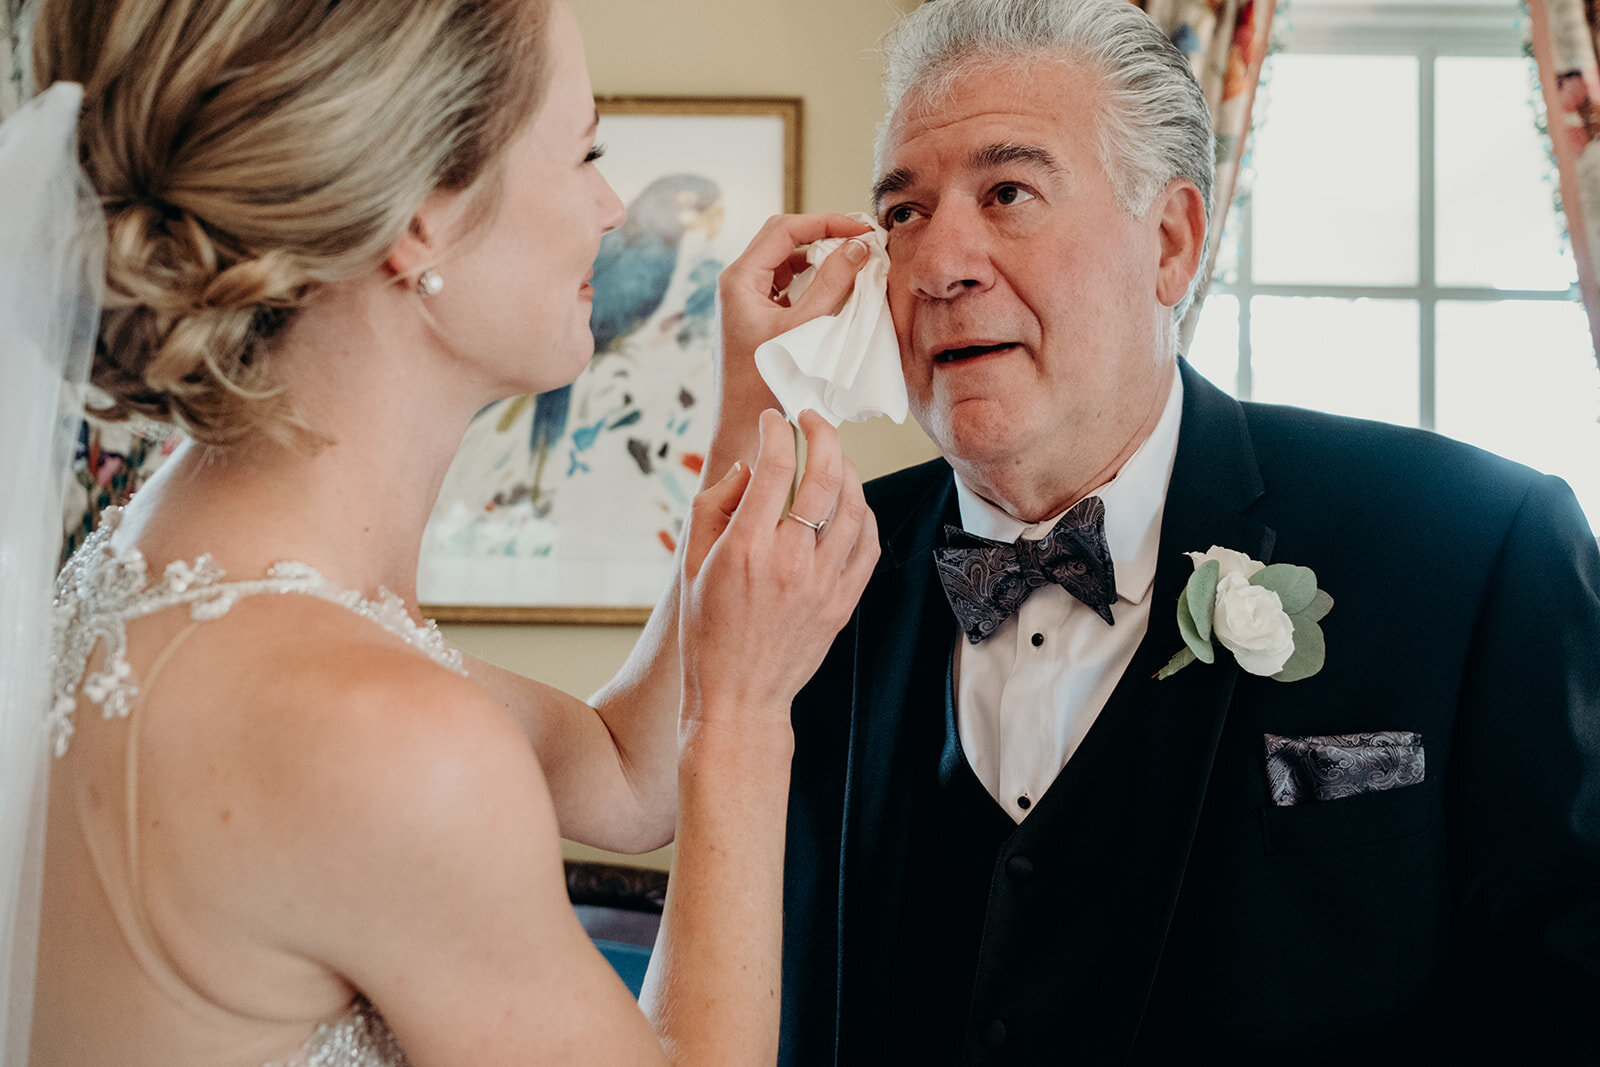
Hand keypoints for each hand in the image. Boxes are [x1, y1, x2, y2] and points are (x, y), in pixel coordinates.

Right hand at [679, 408, 878, 730]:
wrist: (738, 698)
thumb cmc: (707, 632)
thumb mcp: (691, 565)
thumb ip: (714, 507)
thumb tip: (750, 468)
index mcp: (745, 549)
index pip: (774, 466)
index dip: (777, 430)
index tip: (774, 419)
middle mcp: (789, 562)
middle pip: (824, 476)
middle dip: (822, 433)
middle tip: (812, 419)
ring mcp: (822, 584)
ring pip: (854, 506)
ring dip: (847, 469)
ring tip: (832, 456)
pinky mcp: (843, 603)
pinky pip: (868, 544)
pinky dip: (864, 512)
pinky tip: (850, 501)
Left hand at [706, 213, 872, 478]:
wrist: (744, 428)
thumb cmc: (766, 384)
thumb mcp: (805, 329)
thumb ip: (832, 284)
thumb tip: (858, 248)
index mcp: (739, 279)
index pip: (785, 229)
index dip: (826, 222)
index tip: (862, 230)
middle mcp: (738, 284)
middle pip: (784, 240)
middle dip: (824, 234)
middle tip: (862, 239)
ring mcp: (747, 300)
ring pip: (787, 262)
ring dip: (821, 258)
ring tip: (856, 262)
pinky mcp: (758, 317)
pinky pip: (789, 286)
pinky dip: (815, 281)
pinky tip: (840, 289)